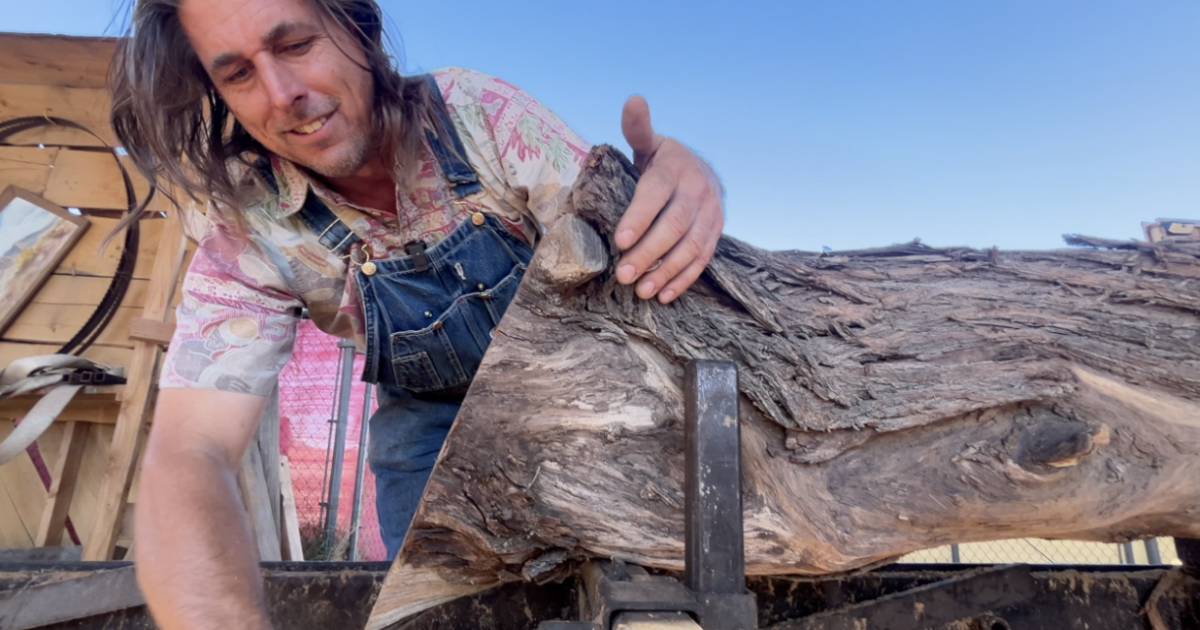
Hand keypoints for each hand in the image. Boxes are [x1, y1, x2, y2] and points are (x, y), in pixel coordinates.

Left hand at [616, 95, 723, 303]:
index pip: (656, 194)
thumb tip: (634, 100)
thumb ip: (637, 128)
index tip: (619, 241)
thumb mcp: (649, 143)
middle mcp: (697, 191)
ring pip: (691, 247)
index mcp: (675, 169)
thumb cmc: (663, 162)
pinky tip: (664, 295)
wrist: (702, 170)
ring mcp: (711, 214)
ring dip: (666, 271)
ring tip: (642, 290)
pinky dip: (684, 279)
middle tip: (624, 275)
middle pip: (674, 226)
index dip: (639, 217)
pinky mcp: (716, 233)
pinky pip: (703, 259)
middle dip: (648, 252)